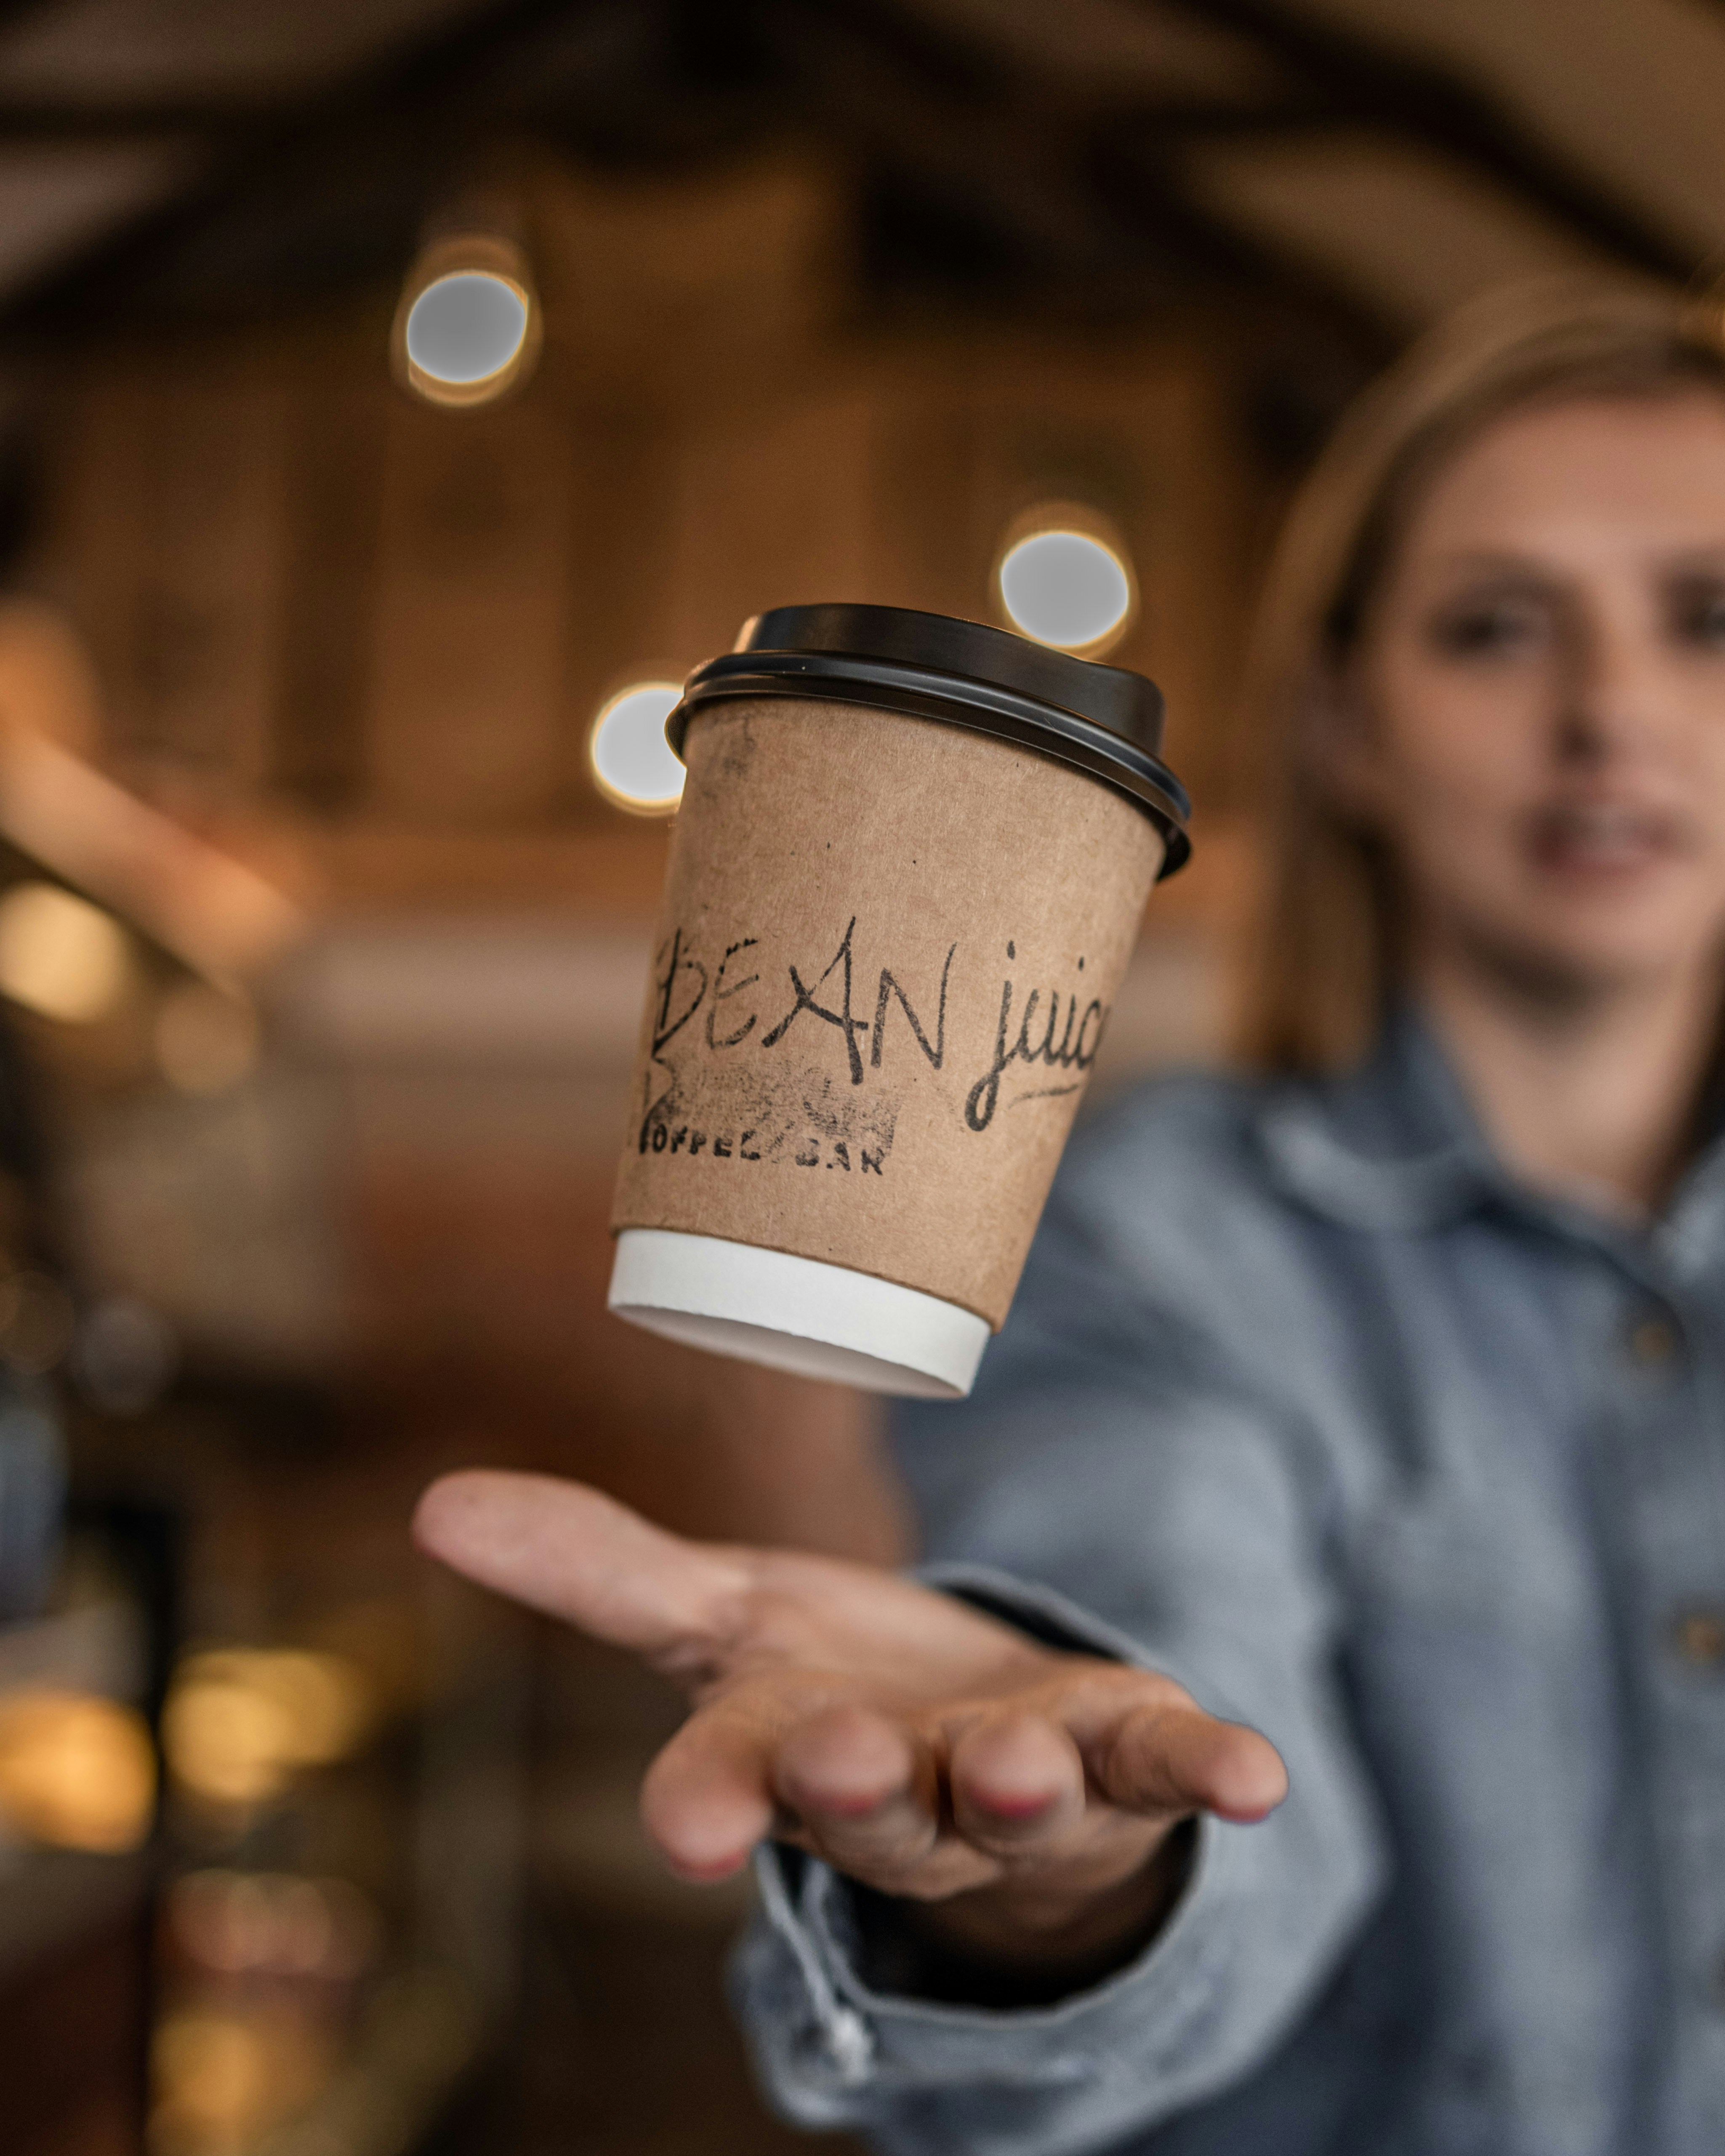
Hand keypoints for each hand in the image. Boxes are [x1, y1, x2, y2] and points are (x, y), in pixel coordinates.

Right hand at [413, 1471, 1285, 1975]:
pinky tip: (1257, 1776)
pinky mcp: (1125, 1765)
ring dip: (1020, 1788)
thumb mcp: (721, 1616)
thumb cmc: (834, 1688)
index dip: (711, 1807)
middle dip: (860, 1789)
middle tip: (847, 1757)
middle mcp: (903, 1797)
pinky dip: (1207, 1775)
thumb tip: (432, 1504)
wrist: (981, 1760)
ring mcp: (1020, 1793)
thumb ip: (596, 1569)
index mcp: (790, 1757)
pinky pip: (1166, 1777)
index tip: (692, 1828)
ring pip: (1016, 1806)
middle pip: (876, 1809)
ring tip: (1020, 1761)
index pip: (730, 1789)